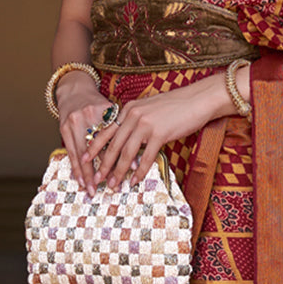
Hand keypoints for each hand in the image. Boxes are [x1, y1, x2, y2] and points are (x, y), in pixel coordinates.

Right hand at [57, 73, 116, 196]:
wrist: (75, 89)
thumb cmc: (98, 103)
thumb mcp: (112, 111)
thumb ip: (122, 130)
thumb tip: (136, 157)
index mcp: (104, 112)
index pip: (114, 138)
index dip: (121, 155)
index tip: (128, 170)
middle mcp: (87, 117)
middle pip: (97, 149)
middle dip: (103, 170)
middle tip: (110, 186)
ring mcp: (73, 123)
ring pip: (82, 154)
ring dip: (86, 174)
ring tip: (92, 189)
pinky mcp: (63, 129)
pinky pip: (70, 152)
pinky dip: (76, 168)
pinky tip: (79, 180)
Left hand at [84, 82, 224, 190]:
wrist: (197, 99)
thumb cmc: (176, 106)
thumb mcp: (149, 109)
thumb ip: (136, 122)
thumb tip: (128, 140)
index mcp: (128, 109)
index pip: (106, 130)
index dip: (94, 146)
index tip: (85, 159)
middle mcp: (133, 115)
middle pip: (113, 145)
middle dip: (103, 164)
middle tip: (96, 179)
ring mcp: (146, 124)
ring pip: (127, 153)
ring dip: (119, 171)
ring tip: (114, 184)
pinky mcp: (159, 133)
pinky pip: (146, 157)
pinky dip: (139, 171)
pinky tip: (134, 181)